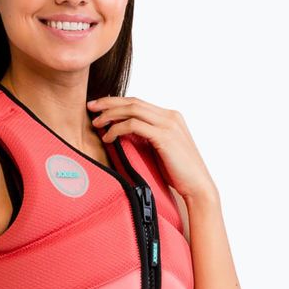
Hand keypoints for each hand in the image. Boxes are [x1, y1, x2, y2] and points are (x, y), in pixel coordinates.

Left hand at [87, 96, 217, 202]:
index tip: (99, 107)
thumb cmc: (178, 172)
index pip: (138, 102)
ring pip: (132, 110)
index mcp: (171, 116)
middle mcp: (170, 116)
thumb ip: (147, 137)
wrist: (198, 187)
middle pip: (133, 101)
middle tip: (90, 107)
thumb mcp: (161, 149)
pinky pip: (134, 125)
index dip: (117, 102)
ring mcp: (168, 124)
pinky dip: (117, 129)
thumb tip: (124, 133)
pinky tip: (108, 137)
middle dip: (109, 103)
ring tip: (96, 123)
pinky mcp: (164, 136)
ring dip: (110, 114)